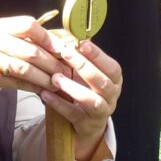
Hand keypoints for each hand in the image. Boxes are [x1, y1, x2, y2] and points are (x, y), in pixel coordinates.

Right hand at [0, 17, 70, 99]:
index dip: (48, 37)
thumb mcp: (4, 39)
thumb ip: (26, 40)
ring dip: (45, 77)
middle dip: (52, 62)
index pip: (29, 25)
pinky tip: (44, 90)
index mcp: (3, 26)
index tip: (62, 49)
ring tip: (58, 83)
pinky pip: (18, 82)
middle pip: (31, 50)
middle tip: (66, 71)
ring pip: (26, 68)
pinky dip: (33, 87)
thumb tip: (60, 44)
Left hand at [41, 40, 121, 160]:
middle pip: (102, 82)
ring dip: (73, 88)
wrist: (87, 122)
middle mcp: (111, 96)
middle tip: (65, 53)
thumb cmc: (85, 89)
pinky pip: (74, 114)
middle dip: (84, 66)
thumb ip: (81, 59)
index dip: (98, 55)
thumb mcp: (87, 74)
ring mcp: (101, 112)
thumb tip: (63, 36)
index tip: (82, 43)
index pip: (112, 67)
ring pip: (91, 101)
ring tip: (55, 77)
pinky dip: (59, 104)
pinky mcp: (87, 124)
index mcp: (114, 80)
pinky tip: (46, 95)